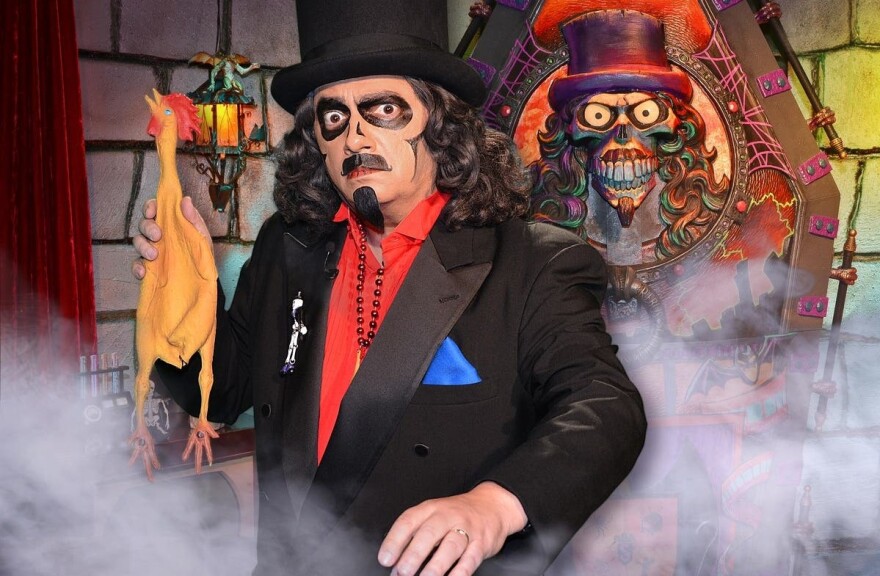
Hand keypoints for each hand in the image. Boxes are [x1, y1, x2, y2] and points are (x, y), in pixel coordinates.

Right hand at [131, 196, 209, 278]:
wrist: (203, 276)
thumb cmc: (201, 252)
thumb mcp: (201, 234)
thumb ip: (193, 218)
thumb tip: (186, 200)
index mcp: (168, 223)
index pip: (154, 209)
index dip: (150, 207)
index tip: (153, 212)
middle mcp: (156, 234)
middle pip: (143, 224)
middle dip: (148, 227)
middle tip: (157, 235)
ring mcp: (150, 250)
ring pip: (138, 242)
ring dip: (143, 247)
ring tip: (154, 255)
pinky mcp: (148, 267)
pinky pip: (137, 265)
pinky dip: (137, 267)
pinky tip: (143, 272)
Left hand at [378, 482, 527, 575]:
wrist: (492, 506)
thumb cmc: (456, 515)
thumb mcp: (433, 515)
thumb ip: (415, 534)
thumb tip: (395, 563)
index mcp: (430, 508)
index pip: (409, 521)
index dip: (395, 540)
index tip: (385, 559)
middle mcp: (448, 516)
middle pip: (429, 534)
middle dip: (414, 555)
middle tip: (402, 572)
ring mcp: (466, 529)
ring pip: (450, 547)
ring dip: (435, 566)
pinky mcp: (481, 544)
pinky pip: (470, 560)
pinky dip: (459, 573)